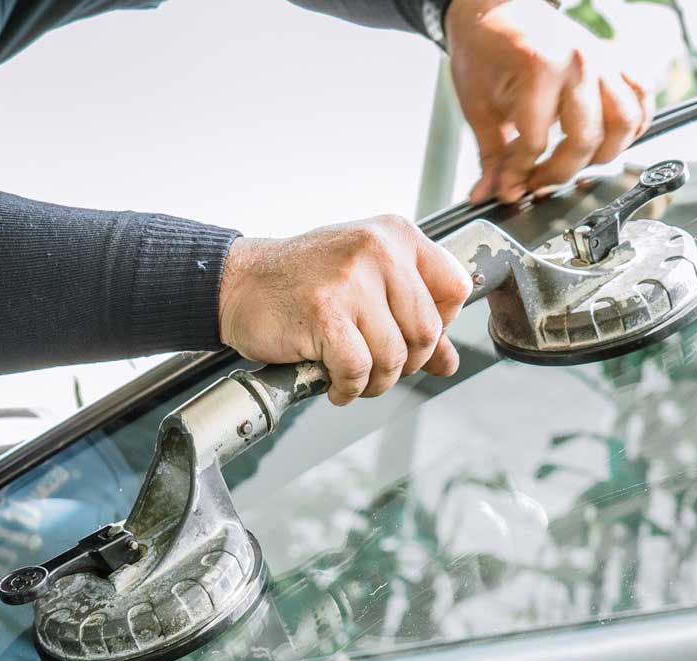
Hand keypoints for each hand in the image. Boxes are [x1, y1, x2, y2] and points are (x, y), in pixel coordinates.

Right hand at [218, 216, 472, 405]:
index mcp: (396, 236)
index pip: (455, 289)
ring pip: (394, 357)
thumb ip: (410, 319)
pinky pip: (358, 370)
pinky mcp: (325, 312)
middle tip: (377, 369)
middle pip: (427, 332)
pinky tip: (333, 383)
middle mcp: (378, 251)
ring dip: (374, 382)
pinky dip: (348, 388)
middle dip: (405, 365)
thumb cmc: (302, 283)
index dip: (440, 326)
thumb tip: (448, 362)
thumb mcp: (365, 287)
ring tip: (352, 378)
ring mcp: (351, 280)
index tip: (410, 338)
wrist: (240, 283)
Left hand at [445, 0, 653, 203]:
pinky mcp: (615, 59)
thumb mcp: (478, 109)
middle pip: (586, 140)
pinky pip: (641, 97)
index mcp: (541, 69)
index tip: (511, 189)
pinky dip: (633, 125)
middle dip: (560, 174)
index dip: (520, 175)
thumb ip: (491, 156)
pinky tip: (608, 141)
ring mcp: (603, 59)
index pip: (537, 144)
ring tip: (574, 165)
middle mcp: (580, 63)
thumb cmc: (485, 51)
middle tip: (538, 183)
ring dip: (602, 155)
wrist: (497, 9)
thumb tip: (491, 194)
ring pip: (624, 123)